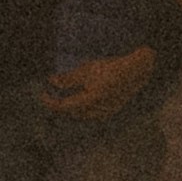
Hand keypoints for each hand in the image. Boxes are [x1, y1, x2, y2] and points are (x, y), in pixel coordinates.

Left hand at [42, 48, 160, 122]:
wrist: (139, 69)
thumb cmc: (113, 67)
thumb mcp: (88, 69)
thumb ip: (69, 78)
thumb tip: (51, 82)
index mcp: (89, 101)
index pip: (63, 106)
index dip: (50, 102)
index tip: (42, 95)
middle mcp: (97, 111)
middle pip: (72, 112)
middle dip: (63, 103)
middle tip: (56, 93)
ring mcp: (105, 113)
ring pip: (82, 113)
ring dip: (73, 105)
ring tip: (70, 93)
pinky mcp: (111, 111)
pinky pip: (92, 112)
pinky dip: (85, 105)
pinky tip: (86, 95)